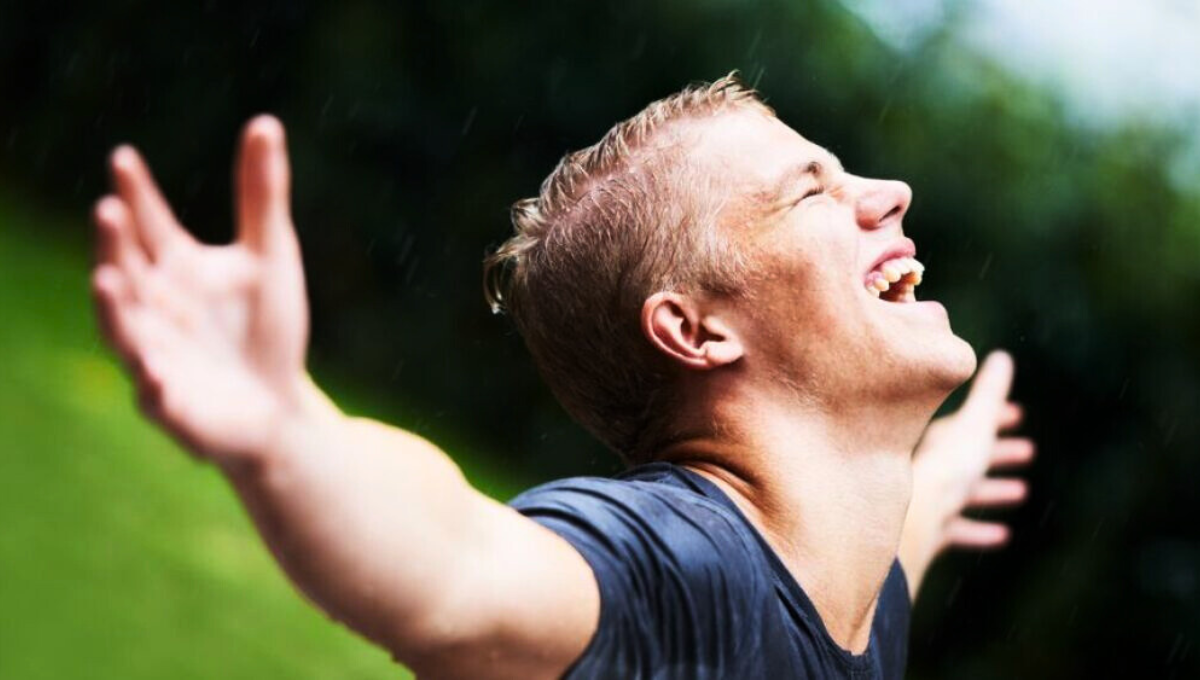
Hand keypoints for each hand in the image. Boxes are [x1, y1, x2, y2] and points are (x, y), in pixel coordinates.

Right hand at [91, 116, 313, 465]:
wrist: (278, 405)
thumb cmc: (266, 327)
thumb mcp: (271, 256)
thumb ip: (261, 194)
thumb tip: (265, 121)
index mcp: (175, 268)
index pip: (148, 223)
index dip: (136, 193)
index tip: (123, 158)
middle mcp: (154, 307)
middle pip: (126, 269)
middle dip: (113, 244)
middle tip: (108, 209)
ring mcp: (155, 356)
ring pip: (123, 330)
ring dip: (113, 307)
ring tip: (105, 278)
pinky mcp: (171, 405)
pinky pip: (154, 394)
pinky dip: (152, 383)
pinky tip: (154, 373)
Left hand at [900, 351, 1034, 594]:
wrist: (915, 516)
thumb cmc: (946, 467)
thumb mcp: (975, 424)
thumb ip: (989, 393)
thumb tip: (1002, 356)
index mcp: (938, 440)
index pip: (967, 422)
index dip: (994, 417)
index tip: (1018, 415)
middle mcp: (929, 467)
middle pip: (967, 456)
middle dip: (998, 451)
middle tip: (1028, 450)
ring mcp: (927, 501)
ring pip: (963, 493)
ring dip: (993, 490)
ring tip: (1022, 490)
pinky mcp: (928, 532)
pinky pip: (957, 530)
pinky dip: (979, 531)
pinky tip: (1002, 535)